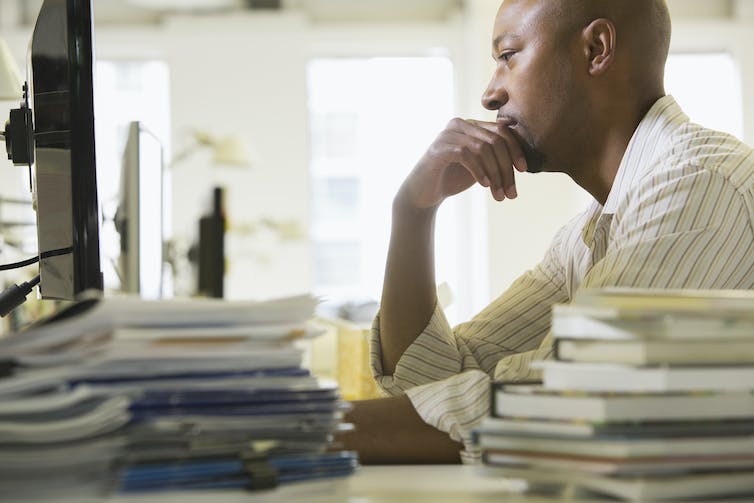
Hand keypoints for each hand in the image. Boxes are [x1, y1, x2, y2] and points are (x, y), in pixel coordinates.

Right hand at [398, 118, 527, 208]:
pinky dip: (479, 171)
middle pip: (495, 140)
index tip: (523, 171)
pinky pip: (466, 154)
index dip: (516, 150)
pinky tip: (485, 186)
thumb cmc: (452, 179)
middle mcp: (459, 124)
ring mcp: (447, 134)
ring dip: (496, 175)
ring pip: (483, 148)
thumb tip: (523, 159)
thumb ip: (496, 157)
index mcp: (471, 125)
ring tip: (499, 195)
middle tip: (511, 193)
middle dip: (506, 168)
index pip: (502, 131)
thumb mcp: (480, 166)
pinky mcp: (438, 148)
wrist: (423, 194)